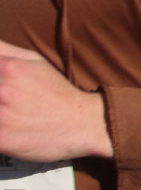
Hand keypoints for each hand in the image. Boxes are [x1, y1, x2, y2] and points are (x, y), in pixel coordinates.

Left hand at [0, 39, 110, 160]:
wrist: (83, 123)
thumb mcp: (36, 61)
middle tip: (3, 100)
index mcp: (9, 68)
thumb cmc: (57, 92)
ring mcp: (2, 116)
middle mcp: (3, 90)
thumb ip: (4, 49)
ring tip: (5, 113)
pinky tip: (4, 128)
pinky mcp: (2, 140)